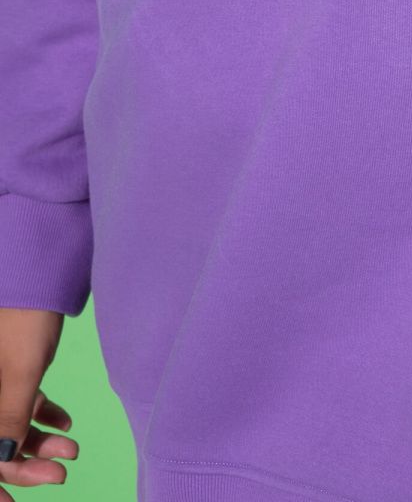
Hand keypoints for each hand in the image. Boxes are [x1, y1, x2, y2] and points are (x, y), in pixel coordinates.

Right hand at [0, 308, 78, 489]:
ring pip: (11, 425)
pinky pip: (23, 404)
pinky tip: (67, 423)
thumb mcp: (19, 370)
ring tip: (72, 452)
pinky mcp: (14, 369)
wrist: (41, 268)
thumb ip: (9, 417)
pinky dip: (44, 417)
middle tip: (59, 476)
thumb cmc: (25, 314)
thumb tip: (3, 462)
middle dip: (22, 466)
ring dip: (39, 445)